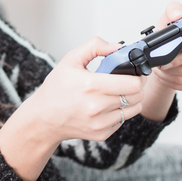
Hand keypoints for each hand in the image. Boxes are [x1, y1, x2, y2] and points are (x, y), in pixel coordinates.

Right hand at [0, 37, 143, 180]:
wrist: (44, 118)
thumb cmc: (56, 90)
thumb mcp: (70, 60)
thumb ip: (94, 46)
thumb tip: (117, 47)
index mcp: (91, 85)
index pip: (133, 84)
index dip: (137, 76)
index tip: (133, 73)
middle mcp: (96, 106)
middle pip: (137, 96)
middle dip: (135, 87)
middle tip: (125, 82)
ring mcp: (100, 122)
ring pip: (133, 110)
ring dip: (129, 100)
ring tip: (115, 94)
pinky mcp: (101, 134)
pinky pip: (122, 121)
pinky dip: (118, 113)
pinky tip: (105, 107)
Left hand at [140, 2, 181, 120]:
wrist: (168, 56)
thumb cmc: (170, 38)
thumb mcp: (167, 21)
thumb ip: (172, 11)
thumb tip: (178, 15)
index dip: (181, 53)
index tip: (166, 54)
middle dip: (172, 66)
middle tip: (160, 64)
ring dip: (170, 75)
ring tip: (162, 69)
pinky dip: (175, 83)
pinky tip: (169, 76)